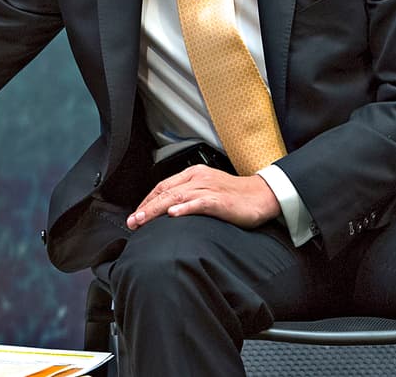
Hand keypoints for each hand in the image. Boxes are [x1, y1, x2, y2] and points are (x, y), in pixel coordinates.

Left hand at [127, 165, 279, 229]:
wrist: (262, 195)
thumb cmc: (235, 196)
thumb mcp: (206, 191)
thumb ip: (188, 197)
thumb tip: (166, 211)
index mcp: (192, 174)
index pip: (162, 186)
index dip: (146, 201)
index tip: (135, 215)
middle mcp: (197, 178)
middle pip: (164, 191)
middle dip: (145, 207)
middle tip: (132, 221)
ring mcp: (208, 188)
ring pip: (176, 196)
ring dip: (156, 209)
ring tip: (143, 220)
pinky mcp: (220, 200)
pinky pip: (199, 203)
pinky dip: (185, 208)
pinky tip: (173, 214)